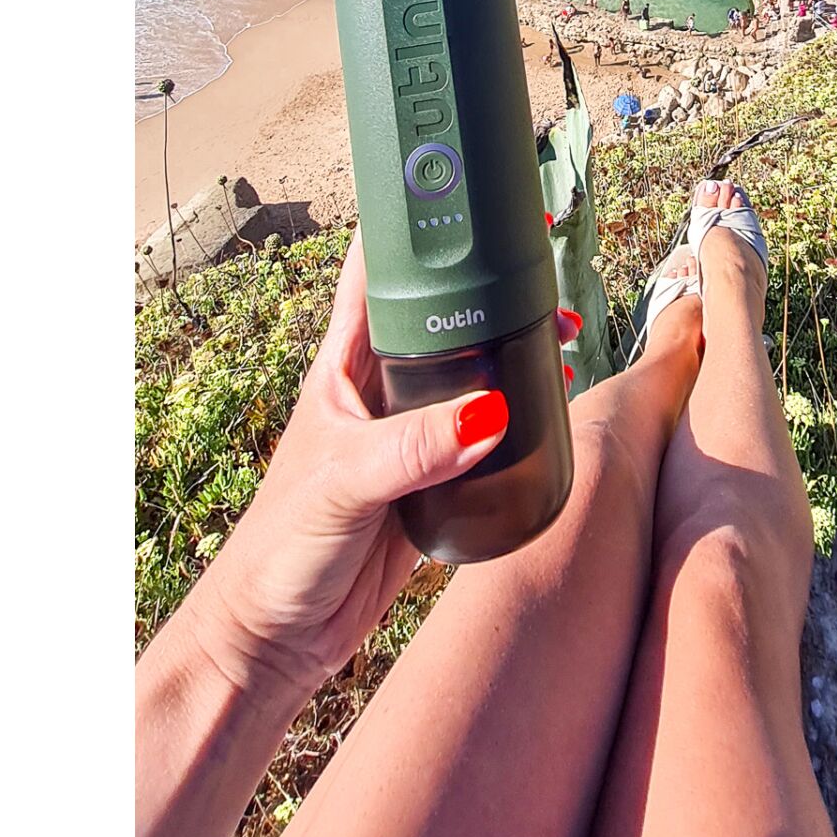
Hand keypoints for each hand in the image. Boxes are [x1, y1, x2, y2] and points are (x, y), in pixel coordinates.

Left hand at [186, 233, 580, 699]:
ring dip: (512, 352)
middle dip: (490, 291)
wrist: (274, 639)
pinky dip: (519, 417)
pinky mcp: (431, 481)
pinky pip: (483, 436)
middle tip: (543, 274)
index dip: (416, 232)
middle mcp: (378, 392)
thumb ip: (414, 449)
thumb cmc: (279, 551)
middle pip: (442, 319)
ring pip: (470, 373)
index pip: (379, 278)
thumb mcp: (346, 485)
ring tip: (561, 337)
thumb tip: (490, 414)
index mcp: (344, 369)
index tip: (463, 198)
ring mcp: (407, 435)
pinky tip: (549, 410)